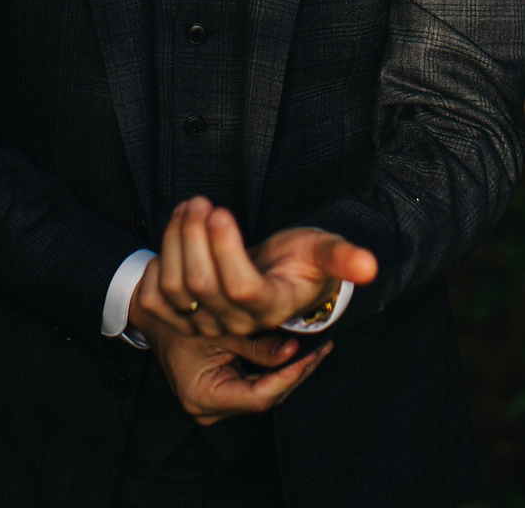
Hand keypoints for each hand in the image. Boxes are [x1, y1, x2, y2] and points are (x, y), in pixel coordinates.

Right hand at [128, 270, 331, 424]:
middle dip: (294, 372)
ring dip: (288, 370)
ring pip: (263, 391)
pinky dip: (273, 367)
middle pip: (265, 396)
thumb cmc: (182, 313)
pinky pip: (255, 384)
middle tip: (322, 350)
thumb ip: (257, 343)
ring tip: (316, 349)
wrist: (156, 310)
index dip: (288, 376)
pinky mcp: (221, 393)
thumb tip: (294, 351)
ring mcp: (215, 404)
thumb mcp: (222, 326)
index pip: (260, 396)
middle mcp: (210, 409)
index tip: (311, 356)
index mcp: (205, 397)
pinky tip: (295, 351)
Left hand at [142, 196, 377, 339]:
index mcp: (270, 307)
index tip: (221, 211)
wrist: (269, 278)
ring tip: (189, 206)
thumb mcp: (323, 252)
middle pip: (202, 285)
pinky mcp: (181, 319)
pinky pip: (155, 297)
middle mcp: (236, 323)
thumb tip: (369, 265)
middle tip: (201, 201)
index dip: (226, 250)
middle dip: (195, 236)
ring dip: (175, 240)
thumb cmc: (300, 261)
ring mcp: (205, 324)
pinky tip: (175, 229)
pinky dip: (156, 259)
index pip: (241, 288)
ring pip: (176, 287)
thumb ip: (342, 257)